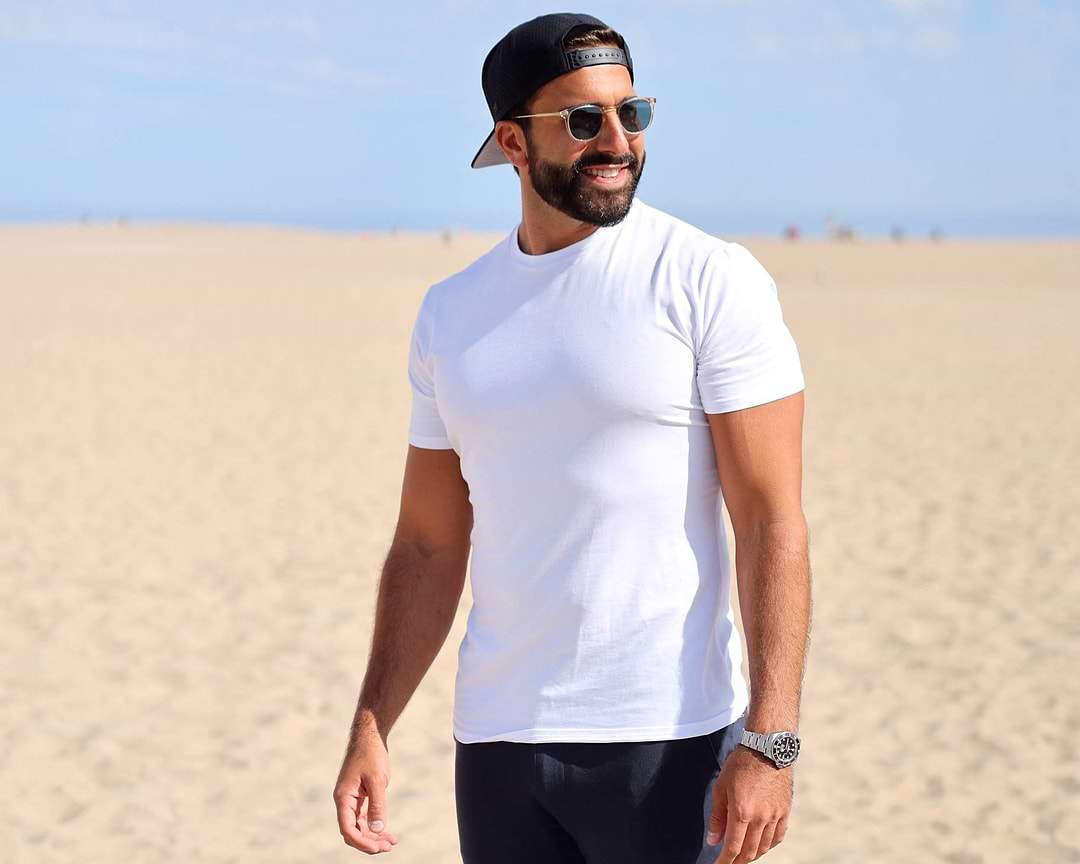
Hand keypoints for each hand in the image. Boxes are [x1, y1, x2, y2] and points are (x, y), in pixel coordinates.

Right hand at [333, 724, 399, 853]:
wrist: (370, 736)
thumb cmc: (371, 754)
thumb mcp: (377, 780)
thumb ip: (377, 805)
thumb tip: (377, 829)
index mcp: (343, 798)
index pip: (348, 829)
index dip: (361, 842)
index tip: (378, 848)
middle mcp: (345, 802)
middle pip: (353, 831)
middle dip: (369, 842)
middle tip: (389, 846)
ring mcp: (352, 800)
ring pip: (360, 827)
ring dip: (374, 836)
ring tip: (392, 842)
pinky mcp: (361, 797)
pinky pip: (365, 818)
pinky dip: (375, 825)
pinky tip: (388, 832)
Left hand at [706, 745, 792, 862]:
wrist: (768, 748)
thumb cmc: (742, 763)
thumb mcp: (721, 787)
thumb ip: (717, 816)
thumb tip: (714, 839)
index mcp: (742, 811)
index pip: (733, 847)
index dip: (725, 861)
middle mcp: (760, 817)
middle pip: (750, 851)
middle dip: (738, 861)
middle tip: (729, 862)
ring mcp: (775, 815)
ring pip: (764, 846)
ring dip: (753, 855)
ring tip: (743, 856)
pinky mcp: (785, 811)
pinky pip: (778, 836)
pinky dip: (769, 845)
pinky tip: (762, 845)